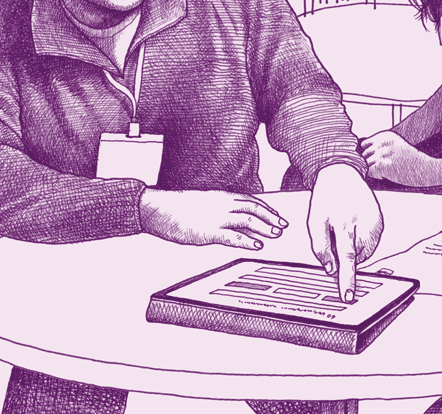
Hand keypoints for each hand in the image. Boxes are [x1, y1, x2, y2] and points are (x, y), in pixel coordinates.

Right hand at [138, 189, 286, 249]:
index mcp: (221, 196)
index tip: (276, 215)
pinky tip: (257, 245)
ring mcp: (216, 217)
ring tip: (276, 234)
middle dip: (271, 217)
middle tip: (283, 225)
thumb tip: (230, 215)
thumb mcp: (202, 202)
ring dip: (264, 227)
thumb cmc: (176, 207)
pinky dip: (247, 241)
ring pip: (248, 220)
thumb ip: (218, 207)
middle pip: (254, 208)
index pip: (250, 199)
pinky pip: (232, 237)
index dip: (266, 208)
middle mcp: (222, 204)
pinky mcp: (208, 232)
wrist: (158, 208)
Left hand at [307, 164, 383, 302]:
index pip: (346, 256)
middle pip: (357, 255)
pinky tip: (352, 229)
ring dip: (354, 250)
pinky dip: (361, 243)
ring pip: (365, 251)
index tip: (348, 295)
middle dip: (349, 264)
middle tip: (340, 255)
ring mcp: (374, 221)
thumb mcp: (314, 221)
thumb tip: (331, 269)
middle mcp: (361, 221)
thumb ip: (320, 247)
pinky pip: (371, 243)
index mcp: (342, 222)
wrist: (342, 174)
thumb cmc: (325, 199)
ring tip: (343, 231)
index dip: (347, 278)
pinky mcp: (380, 220)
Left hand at [360, 131, 433, 185]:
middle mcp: (383, 142)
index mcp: (386, 135)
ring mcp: (382, 154)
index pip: (365, 144)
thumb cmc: (413, 161)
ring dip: (374, 170)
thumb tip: (360, 154)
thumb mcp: (397, 146)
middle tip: (386, 168)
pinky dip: (376, 176)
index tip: (379, 159)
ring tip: (388, 171)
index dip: (370, 154)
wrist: (428, 168)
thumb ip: (381, 146)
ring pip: (366, 164)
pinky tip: (387, 175)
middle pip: (364, 155)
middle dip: (371, 163)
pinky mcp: (383, 165)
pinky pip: (369, 172)